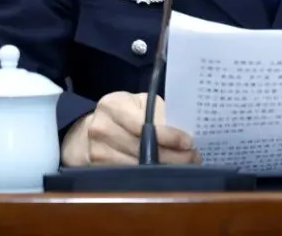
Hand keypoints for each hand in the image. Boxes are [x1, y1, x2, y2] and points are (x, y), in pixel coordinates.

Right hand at [61, 91, 201, 165]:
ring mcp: (97, 151)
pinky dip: (149, 177)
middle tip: (193, 157)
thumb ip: (157, 113)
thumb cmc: (122, 114)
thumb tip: (182, 133)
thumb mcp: (138, 104)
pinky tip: (163, 174)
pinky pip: (129, 177)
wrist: (88, 131)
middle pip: (142, 148)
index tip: (188, 142)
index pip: (144, 124)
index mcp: (113, 105)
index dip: (169, 136)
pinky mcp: (97, 170)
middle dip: (172, 156)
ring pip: (137, 166)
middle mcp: (100, 128)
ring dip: (164, 168)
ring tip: (183, 165)